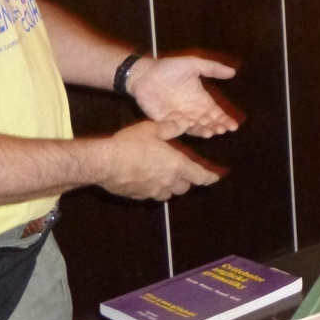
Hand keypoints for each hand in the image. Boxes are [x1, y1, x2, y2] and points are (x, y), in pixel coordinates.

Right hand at [101, 118, 222, 199]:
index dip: (209, 178)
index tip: (215, 179)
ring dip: (171, 187)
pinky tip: (146, 180)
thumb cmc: (131, 144)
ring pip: (169, 194)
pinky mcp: (139, 196)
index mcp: (177, 165)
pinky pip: (152, 195)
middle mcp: (168, 181)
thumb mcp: (152, 129)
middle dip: (187, 180)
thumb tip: (185, 123)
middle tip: (183, 171)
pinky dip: (154, 189)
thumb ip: (170, 127)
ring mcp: (153, 191)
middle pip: (185, 187)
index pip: (200, 176)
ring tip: (165, 176)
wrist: (105, 163)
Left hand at [128, 55, 240, 136]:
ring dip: (205, 130)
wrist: (144, 74)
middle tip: (223, 129)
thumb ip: (212, 68)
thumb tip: (233, 72)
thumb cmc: (168, 68)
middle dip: (218, 127)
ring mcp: (180, 117)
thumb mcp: (193, 64)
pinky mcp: (166, 121)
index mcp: (201, 99)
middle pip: (209, 122)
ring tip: (212, 132)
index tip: (233, 126)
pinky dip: (188, 130)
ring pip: (196, 127)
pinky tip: (195, 129)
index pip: (216, 113)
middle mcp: (193, 110)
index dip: (225, 119)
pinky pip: (179, 128)